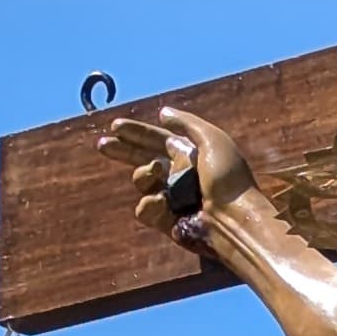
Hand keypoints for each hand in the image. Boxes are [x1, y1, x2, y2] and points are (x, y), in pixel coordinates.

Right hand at [102, 101, 249, 237]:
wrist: (234, 220)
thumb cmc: (228, 179)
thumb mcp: (211, 139)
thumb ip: (186, 123)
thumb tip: (162, 113)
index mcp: (190, 155)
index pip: (157, 140)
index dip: (136, 133)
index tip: (115, 126)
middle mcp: (180, 175)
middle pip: (142, 158)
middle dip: (122, 150)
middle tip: (102, 144)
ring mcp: (172, 199)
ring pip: (141, 182)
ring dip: (143, 175)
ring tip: (155, 174)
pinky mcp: (167, 222)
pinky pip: (145, 209)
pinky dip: (149, 204)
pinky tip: (161, 202)